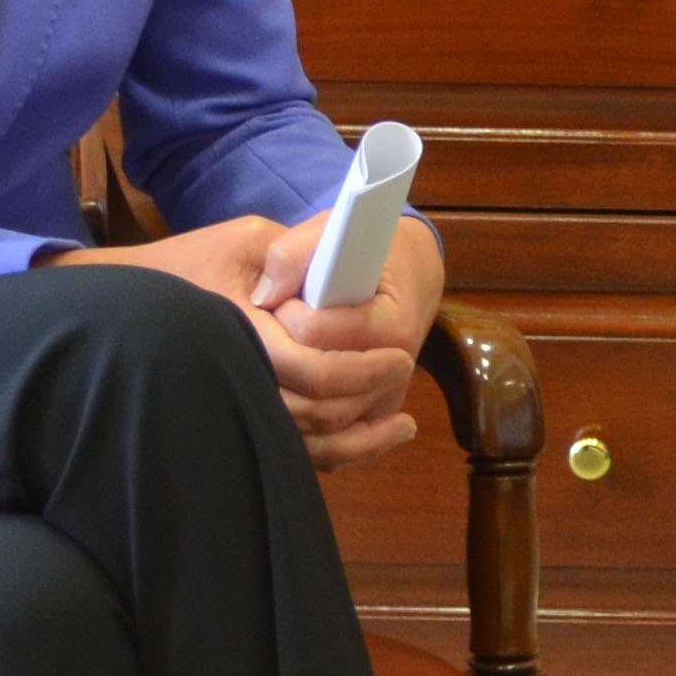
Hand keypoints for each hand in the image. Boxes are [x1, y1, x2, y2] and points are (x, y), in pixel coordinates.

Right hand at [46, 210, 427, 472]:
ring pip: (306, 446)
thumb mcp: (247, 239)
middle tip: (402, 371)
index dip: (361, 368)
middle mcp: (234, 382)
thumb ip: (296, 256)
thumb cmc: (188, 263)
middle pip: (316, 414)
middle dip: (368, 397)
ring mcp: (231, 411)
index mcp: (239, 334)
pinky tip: (370, 440)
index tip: (400, 352)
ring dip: (358, 437)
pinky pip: (291, 453)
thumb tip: (342, 284)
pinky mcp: (236, 424)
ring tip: (396, 423)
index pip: (312, 368)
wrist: (125, 308)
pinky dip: (335, 453)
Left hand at [258, 209, 441, 475]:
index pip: (316, 332)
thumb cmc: (369, 250)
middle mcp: (395, 370)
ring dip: (283, 397)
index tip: (279, 298)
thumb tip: (264, 293)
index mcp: (391, 323)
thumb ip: (294, 252)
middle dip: (281, 358)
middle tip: (272, 330)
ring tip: (270, 361)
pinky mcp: (373, 415)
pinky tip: (276, 405)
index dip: (286, 315)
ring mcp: (386, 398)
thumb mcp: (332, 232)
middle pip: (316, 386)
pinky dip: (301, 431)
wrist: (411, 275)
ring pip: (320, 421)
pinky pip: (331, 442)